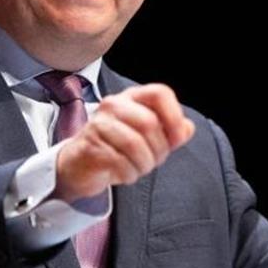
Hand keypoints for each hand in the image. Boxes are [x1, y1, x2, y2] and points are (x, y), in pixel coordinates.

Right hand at [54, 84, 195, 202]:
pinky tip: (124, 173)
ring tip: (138, 168)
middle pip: (150, 123)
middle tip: (152, 161)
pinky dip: (129, 174)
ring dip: (144, 164)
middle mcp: (113, 106)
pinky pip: (120, 163)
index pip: (160, 93)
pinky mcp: (90, 146)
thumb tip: (187, 128)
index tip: (177, 138)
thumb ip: (171, 131)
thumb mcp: (148, 138)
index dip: (174, 116)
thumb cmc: (117, 148)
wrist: (80, 165)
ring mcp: (99, 125)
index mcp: (131, 98)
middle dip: (159, 150)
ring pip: (135, 145)